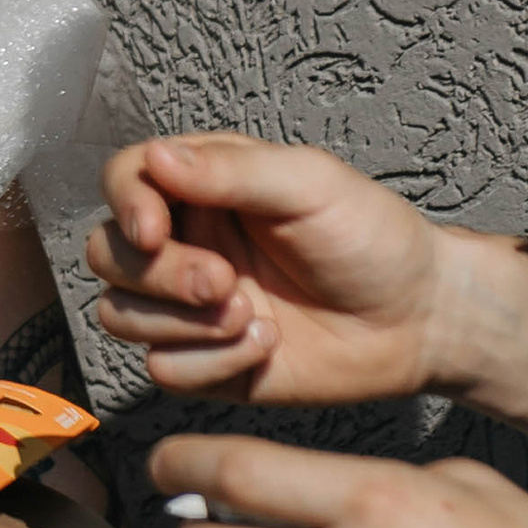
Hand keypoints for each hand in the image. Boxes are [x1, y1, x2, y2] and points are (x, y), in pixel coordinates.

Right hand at [88, 134, 449, 407]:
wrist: (419, 320)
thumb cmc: (374, 239)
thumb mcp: (310, 184)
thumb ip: (230, 170)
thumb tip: (157, 156)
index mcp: (205, 186)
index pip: (125, 179)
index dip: (125, 204)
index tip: (154, 228)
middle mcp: (188, 242)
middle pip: (109, 254)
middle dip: (159, 275)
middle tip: (223, 281)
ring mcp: (191, 308)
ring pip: (122, 315)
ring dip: (182, 323)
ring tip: (252, 315)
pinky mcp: (207, 364)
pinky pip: (164, 371)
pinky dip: (212, 363)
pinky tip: (267, 346)